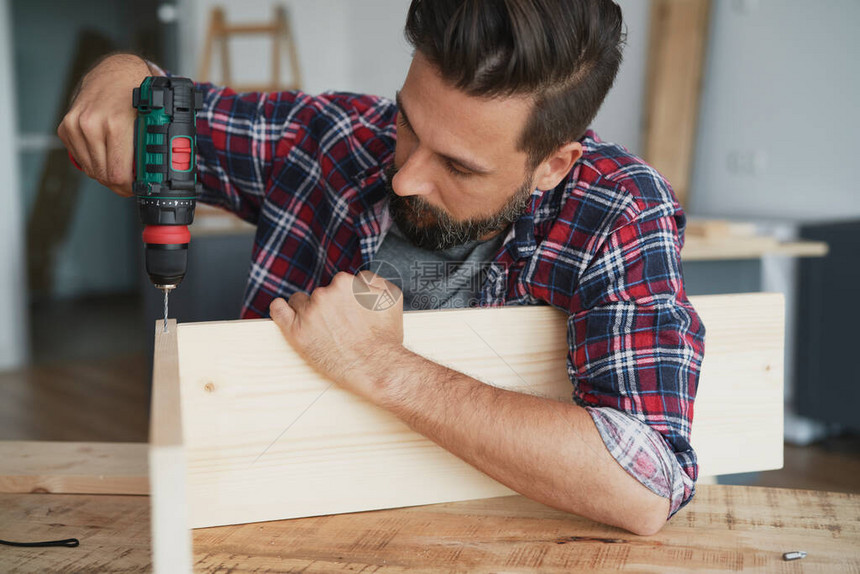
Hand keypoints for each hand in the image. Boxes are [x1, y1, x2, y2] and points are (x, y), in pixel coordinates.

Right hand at [57, 54, 154, 196]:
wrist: (115, 73)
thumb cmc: (137, 95)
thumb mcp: (152, 119)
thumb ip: (151, 146)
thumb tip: (154, 178)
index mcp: (116, 124)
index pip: (117, 174)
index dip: (129, 187)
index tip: (137, 188)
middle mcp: (92, 124)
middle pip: (103, 175)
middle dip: (119, 183)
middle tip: (131, 183)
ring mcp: (76, 125)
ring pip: (91, 170)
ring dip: (106, 174)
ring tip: (120, 169)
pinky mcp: (66, 127)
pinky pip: (80, 159)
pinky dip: (93, 162)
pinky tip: (106, 155)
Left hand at [269, 271, 404, 401]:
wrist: (377, 367)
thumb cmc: (385, 337)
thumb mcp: (391, 298)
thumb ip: (374, 280)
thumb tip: (362, 278)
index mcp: (345, 283)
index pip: (338, 284)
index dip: (344, 300)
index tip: (348, 312)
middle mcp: (324, 294)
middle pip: (320, 293)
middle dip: (328, 306)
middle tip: (340, 326)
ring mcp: (309, 313)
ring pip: (300, 302)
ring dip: (308, 311)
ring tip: (322, 330)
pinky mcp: (296, 332)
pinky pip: (279, 311)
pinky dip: (280, 309)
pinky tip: (284, 310)